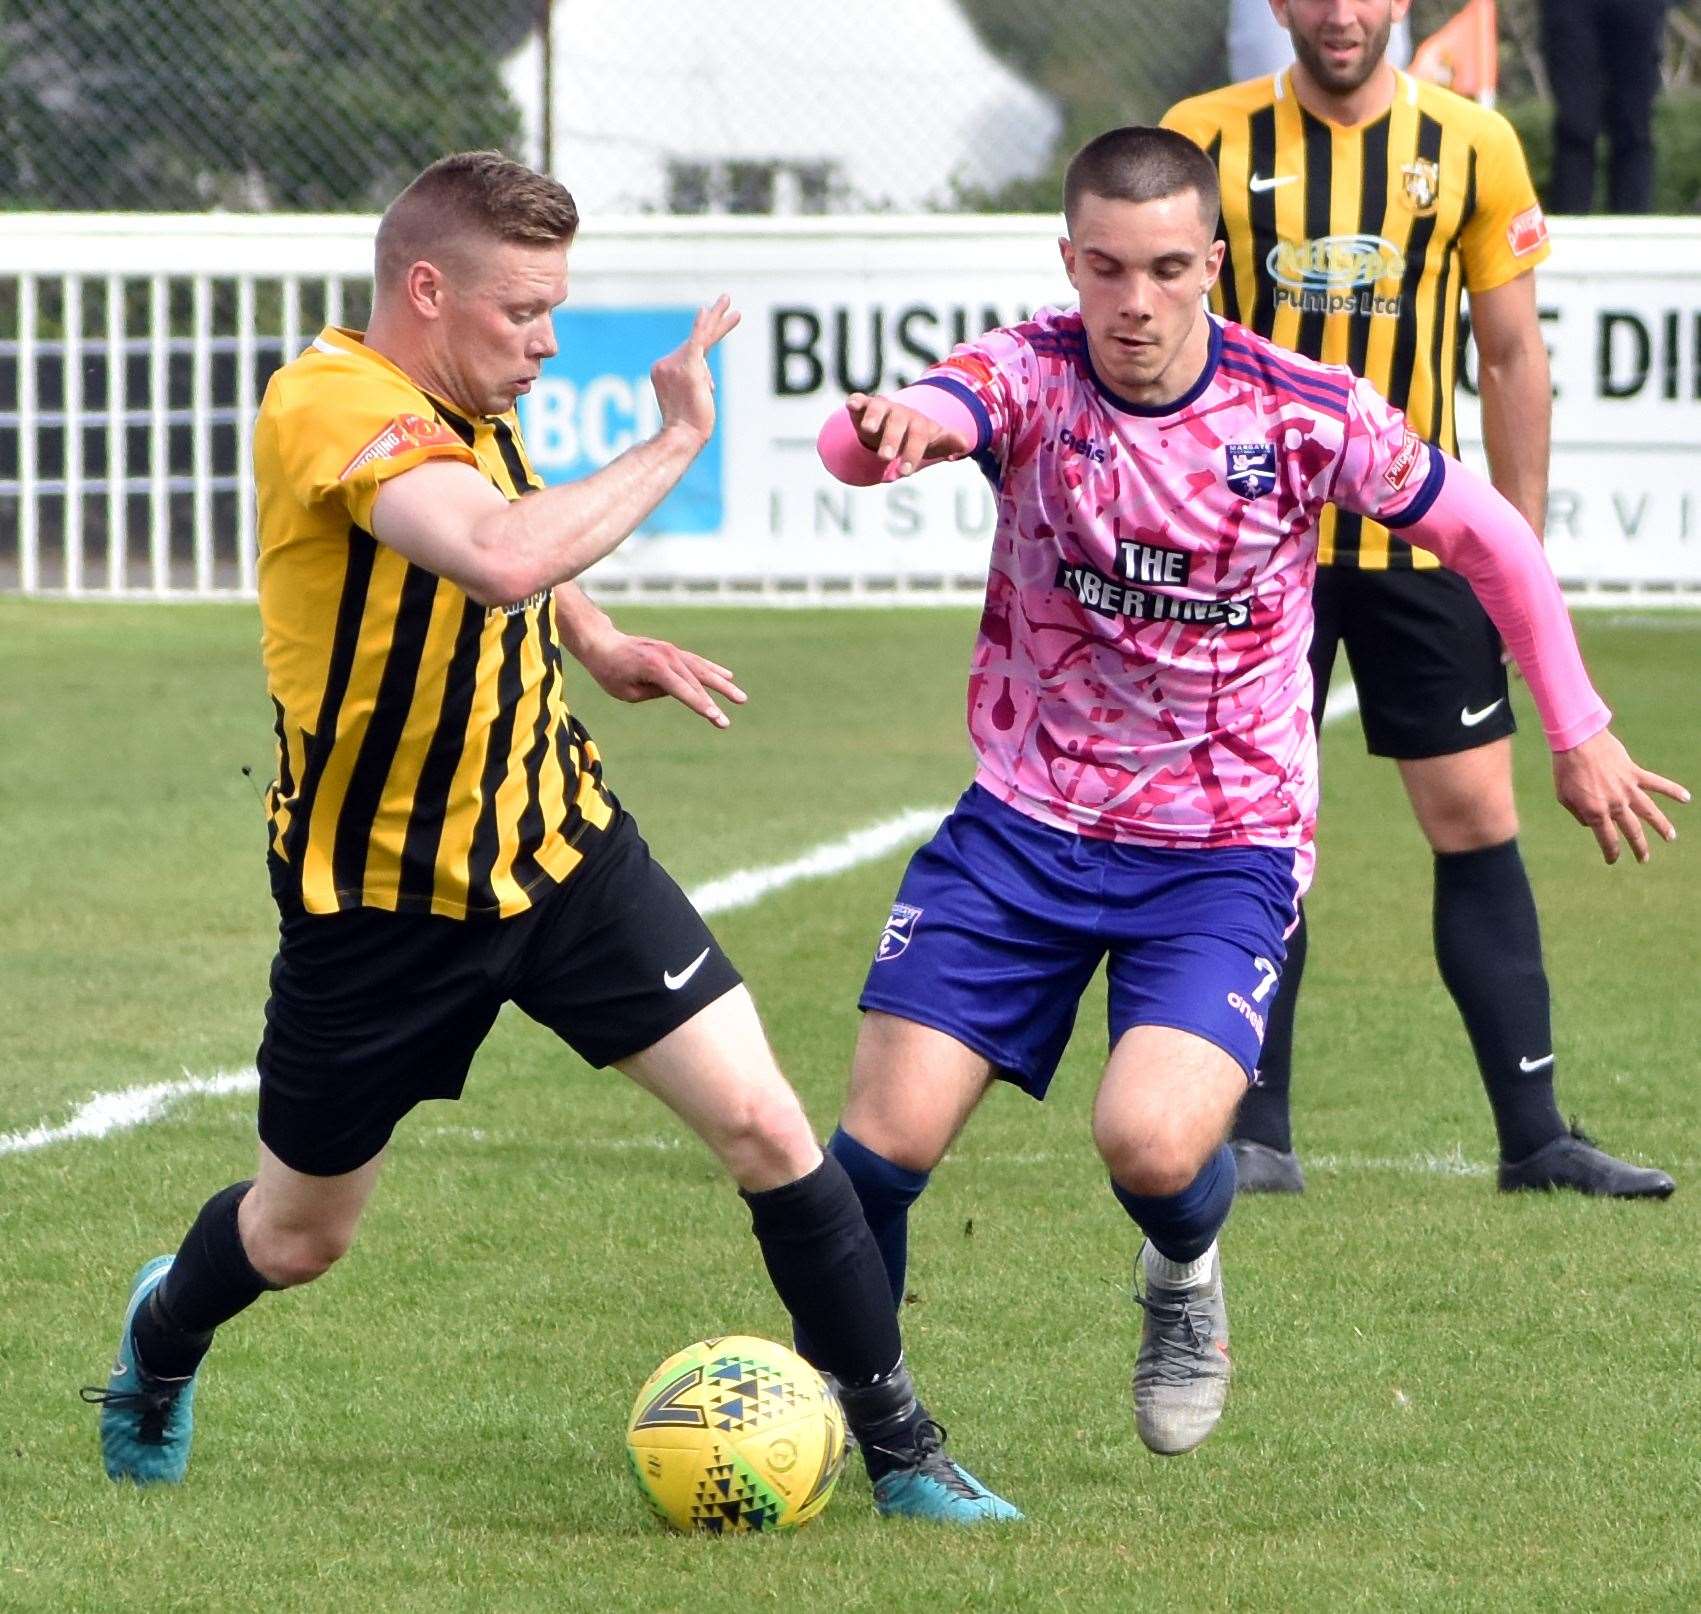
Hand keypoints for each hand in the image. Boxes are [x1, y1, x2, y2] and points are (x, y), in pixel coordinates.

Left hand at [573, 624, 746, 729]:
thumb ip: (655, 692)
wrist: (602, 644)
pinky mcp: (672, 651)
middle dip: (714, 703)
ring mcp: (672, 652)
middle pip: (697, 682)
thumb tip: (679, 691)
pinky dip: (713, 669)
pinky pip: (697, 662)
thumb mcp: (627, 692)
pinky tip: (728, 676)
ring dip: (722, 685)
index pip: (683, 690)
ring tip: (740, 698)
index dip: (700, 705)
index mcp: (655, 668)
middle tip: (726, 722)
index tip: (715, 717)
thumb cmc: (610, 672)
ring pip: (702, 670)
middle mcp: (668, 656)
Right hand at [650, 295, 739, 446]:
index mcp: (663, 369)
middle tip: (727, 298)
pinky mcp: (688, 369)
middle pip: (695, 337)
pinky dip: (702, 326)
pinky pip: (696, 342)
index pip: (690, 352)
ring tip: (730, 303)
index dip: (706, 365)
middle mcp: (666, 364)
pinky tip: (707, 311)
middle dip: (712, 318)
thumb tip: (708, 382)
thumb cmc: (688, 426)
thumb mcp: (692, 399)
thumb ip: (698, 382)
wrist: (682, 437)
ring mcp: (675, 365)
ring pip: (702, 338)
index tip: (712, 375)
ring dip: (719, 321)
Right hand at [846, 393, 971, 475]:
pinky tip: (852, 404)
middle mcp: (900, 413)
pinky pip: (860, 400)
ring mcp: (882, 408)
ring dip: (873, 417)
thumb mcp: (931, 441)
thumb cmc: (915, 437)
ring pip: (878, 408)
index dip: (913, 452)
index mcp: (918, 423)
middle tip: (885, 457)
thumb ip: (946, 443)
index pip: (919, 436)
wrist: (895, 424)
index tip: (905, 472)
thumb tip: (965, 444)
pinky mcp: (864, 406)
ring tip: (868, 429)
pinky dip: (856, 401)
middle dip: (892, 438)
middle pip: (898, 422)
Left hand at [1552, 728, 1688, 863]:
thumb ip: (1579, 814)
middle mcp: (1615, 804)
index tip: (1613, 860)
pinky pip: (1658, 784)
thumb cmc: (1566, 770)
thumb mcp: (1564, 798)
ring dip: (1662, 826)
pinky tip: (1686, 798)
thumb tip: (1591, 823)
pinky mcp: (1634, 774)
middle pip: (1632, 831)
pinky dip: (1673, 790)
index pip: (1608, 839)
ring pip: (1650, 812)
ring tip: (1671, 838)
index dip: (1611, 852)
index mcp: (1596, 813)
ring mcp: (1627, 789)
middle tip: (1644, 859)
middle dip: (1639, 847)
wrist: (1576, 742)